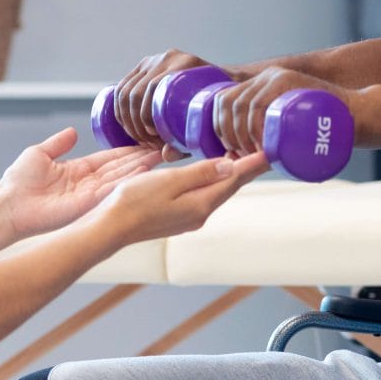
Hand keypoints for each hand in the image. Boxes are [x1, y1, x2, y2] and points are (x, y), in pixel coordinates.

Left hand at [0, 126, 161, 238]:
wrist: (9, 205)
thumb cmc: (18, 183)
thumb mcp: (40, 154)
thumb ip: (59, 143)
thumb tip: (72, 131)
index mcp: (78, 170)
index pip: (109, 158)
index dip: (127, 150)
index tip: (145, 141)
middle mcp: (87, 183)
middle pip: (120, 168)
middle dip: (141, 158)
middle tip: (162, 147)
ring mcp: (89, 195)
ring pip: (120, 178)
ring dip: (140, 168)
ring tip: (160, 156)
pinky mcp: (87, 204)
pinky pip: (111, 191)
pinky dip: (127, 181)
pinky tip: (143, 170)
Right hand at [93, 151, 269, 245]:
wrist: (109, 229)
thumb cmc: (133, 203)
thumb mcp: (169, 182)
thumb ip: (200, 173)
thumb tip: (231, 166)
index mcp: (201, 204)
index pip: (235, 179)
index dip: (253, 163)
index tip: (271, 150)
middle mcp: (199, 214)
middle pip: (230, 186)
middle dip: (247, 169)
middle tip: (264, 151)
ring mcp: (188, 218)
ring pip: (217, 191)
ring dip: (231, 175)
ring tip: (243, 158)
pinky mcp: (177, 217)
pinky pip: (203, 195)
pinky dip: (213, 182)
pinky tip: (210, 174)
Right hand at [111, 48, 220, 157]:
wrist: (221, 85)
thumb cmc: (218, 108)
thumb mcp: (209, 123)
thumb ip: (190, 141)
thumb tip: (165, 154)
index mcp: (186, 63)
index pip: (154, 88)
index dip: (147, 117)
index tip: (154, 139)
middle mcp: (168, 58)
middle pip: (137, 91)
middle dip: (135, 122)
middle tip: (146, 143)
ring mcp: (154, 61)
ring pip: (126, 90)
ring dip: (126, 118)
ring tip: (139, 137)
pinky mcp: (144, 68)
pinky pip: (122, 87)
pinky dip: (120, 108)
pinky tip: (125, 124)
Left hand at [208, 67, 359, 156]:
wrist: (354, 116)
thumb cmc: (320, 131)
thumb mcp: (284, 131)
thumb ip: (261, 140)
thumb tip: (230, 162)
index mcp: (258, 86)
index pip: (224, 100)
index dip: (219, 127)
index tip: (229, 150)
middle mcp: (264, 78)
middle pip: (229, 102)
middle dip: (228, 133)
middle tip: (241, 156)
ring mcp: (277, 77)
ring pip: (242, 104)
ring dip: (240, 134)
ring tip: (252, 153)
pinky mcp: (289, 81)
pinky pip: (260, 103)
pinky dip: (254, 127)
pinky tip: (259, 143)